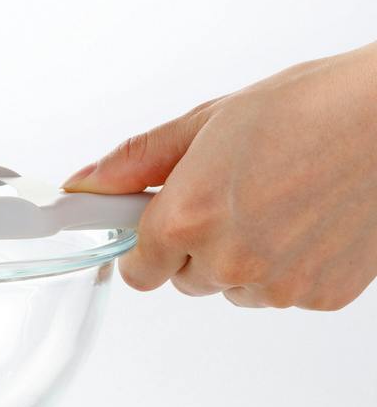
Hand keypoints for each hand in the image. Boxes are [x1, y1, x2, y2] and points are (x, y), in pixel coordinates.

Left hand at [62, 44, 376, 309]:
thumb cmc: (308, 109)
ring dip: (241, 259)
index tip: (154, 224)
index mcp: (188, 219)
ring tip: (275, 201)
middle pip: (186, 279)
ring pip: (234, 288)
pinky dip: (287, 266)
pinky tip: (306, 220)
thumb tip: (85, 183)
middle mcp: (229, 262)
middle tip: (228, 196)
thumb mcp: (206, 123)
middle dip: (194, 245)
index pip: (138, 271)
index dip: (144, 244)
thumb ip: (136, 162)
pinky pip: (282, 292)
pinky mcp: (322, 297)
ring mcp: (280, 285)